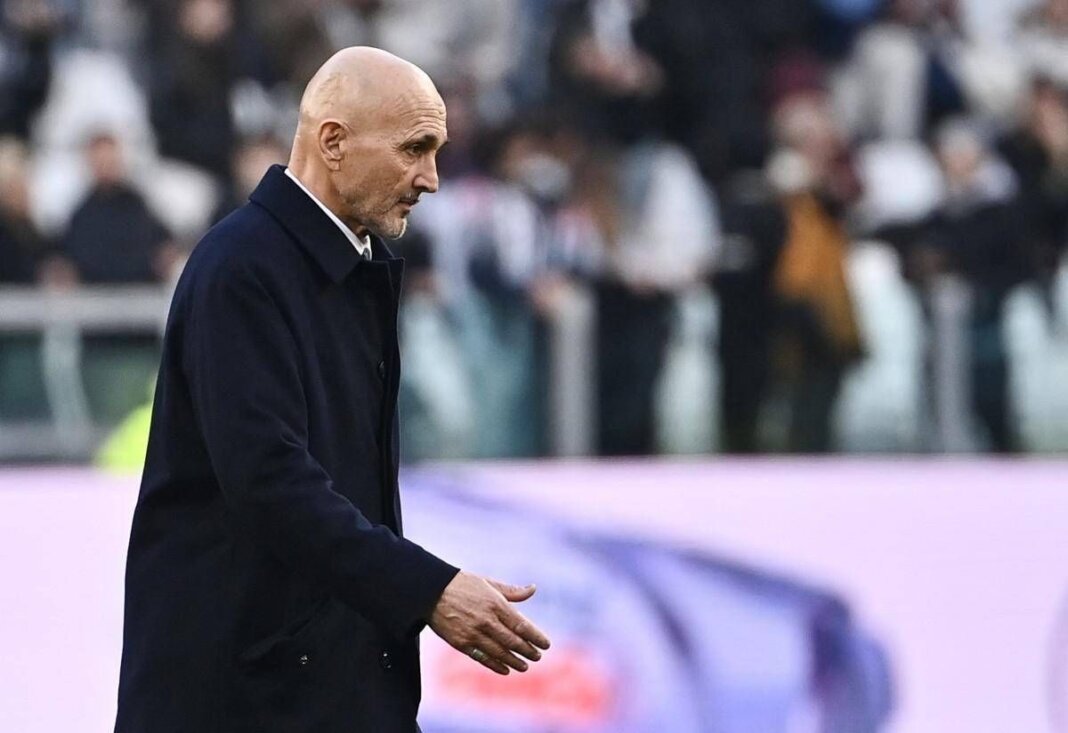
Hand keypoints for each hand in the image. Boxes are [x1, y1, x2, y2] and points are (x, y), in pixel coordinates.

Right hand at [428, 571, 550, 674]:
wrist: (431, 592)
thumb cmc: (462, 584)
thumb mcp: (488, 582)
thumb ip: (511, 591)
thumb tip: (533, 589)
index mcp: (495, 603)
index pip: (521, 625)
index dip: (535, 637)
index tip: (546, 644)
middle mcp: (486, 620)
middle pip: (513, 641)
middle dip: (527, 651)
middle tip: (537, 656)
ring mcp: (473, 634)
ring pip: (499, 652)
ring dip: (514, 661)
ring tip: (524, 666)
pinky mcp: (461, 644)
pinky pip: (482, 658)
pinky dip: (495, 665)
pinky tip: (505, 669)